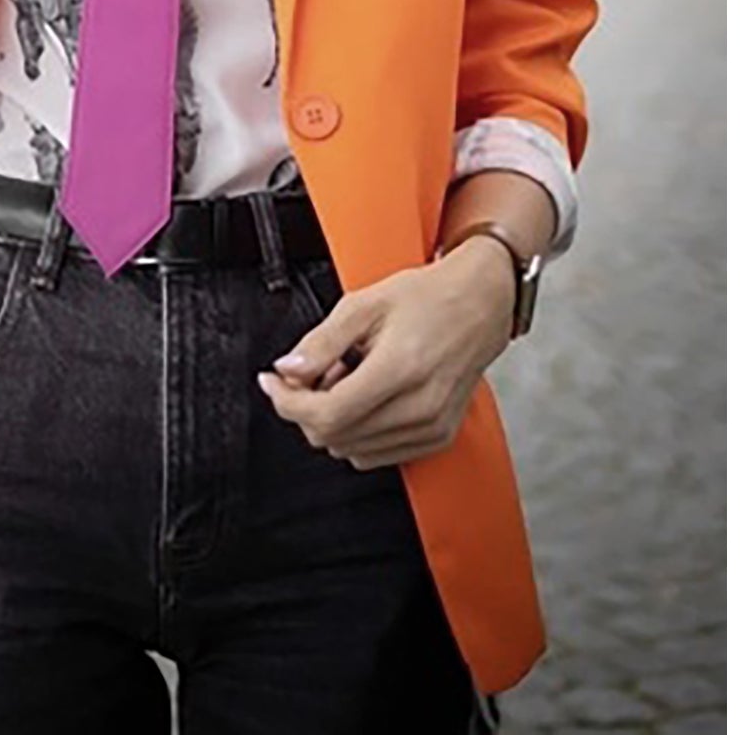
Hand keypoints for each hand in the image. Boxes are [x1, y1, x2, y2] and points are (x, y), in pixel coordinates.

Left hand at [254, 242, 516, 468]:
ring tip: (343, 378)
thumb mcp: (365, 303)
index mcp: (400, 370)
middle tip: (309, 372)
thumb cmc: (426, 297)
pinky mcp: (438, 438)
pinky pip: (378, 455)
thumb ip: (322, 341)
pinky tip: (364, 397)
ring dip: (332, 421)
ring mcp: (432, 428)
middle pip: (334, 437)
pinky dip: (357, 433)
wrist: (481, 304)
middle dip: (306, 408)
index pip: (327, 415)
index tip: (271, 381)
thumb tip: (288, 370)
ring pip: (352, 451)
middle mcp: (419, 408)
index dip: (287, 402)